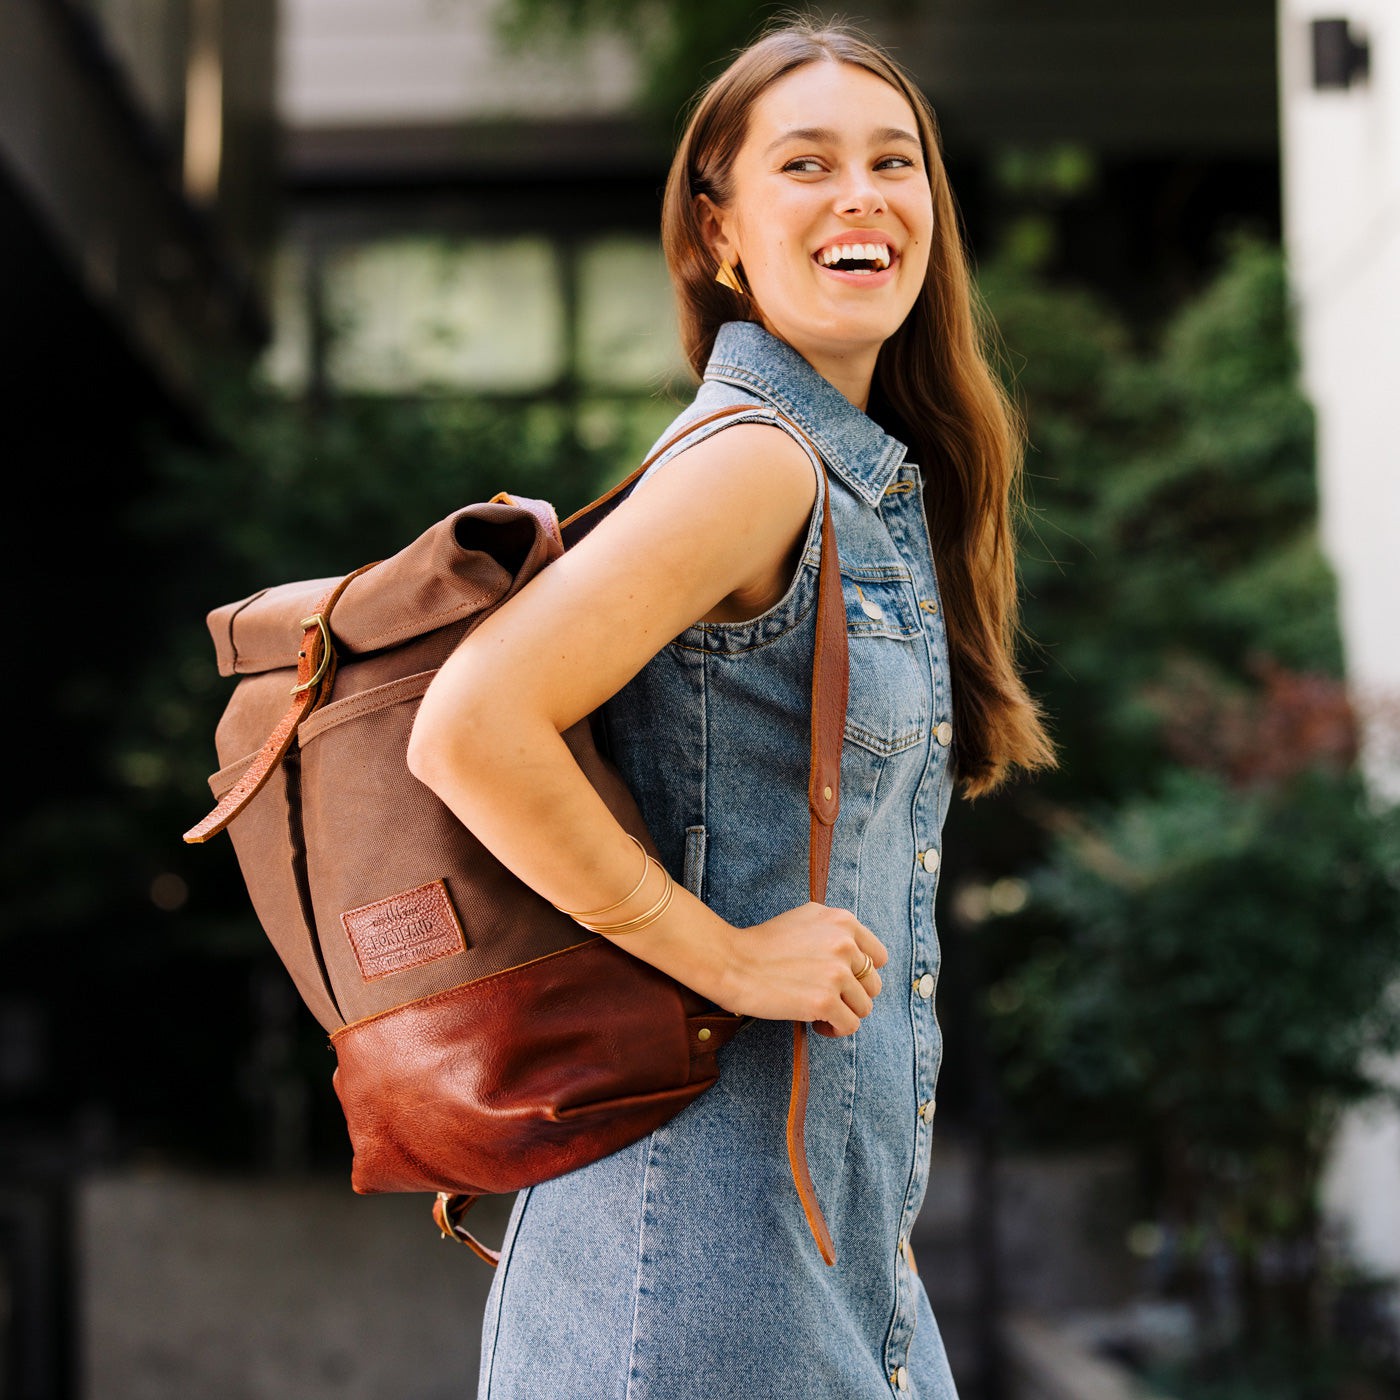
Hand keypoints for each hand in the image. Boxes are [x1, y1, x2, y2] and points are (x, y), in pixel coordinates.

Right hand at [717, 903, 887, 1037]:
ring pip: (864, 1007)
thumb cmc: (764, 944)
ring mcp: (836, 973)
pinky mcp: (825, 1001)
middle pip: (873, 984)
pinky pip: (849, 1025)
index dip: (861, 974)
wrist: (733, 963)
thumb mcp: (806, 918)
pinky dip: (834, 1029)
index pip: (878, 957)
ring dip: (844, 1014)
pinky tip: (815, 1023)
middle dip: (852, 996)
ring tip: (821, 1013)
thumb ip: (836, 930)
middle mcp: (844, 943)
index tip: (843, 982)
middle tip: (828, 998)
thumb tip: (859, 954)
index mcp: (842, 921)